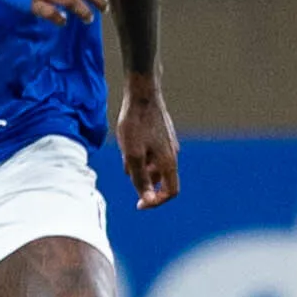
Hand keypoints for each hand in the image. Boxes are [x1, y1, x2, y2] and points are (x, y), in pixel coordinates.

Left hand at [116, 75, 179, 207]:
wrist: (142, 92)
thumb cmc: (136, 124)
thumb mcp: (133, 156)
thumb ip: (140, 180)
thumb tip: (148, 201)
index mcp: (169, 162)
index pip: (171, 192)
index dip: (156, 202)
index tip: (139, 204)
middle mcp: (172, 154)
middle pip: (160, 179)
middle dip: (143, 180)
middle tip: (126, 170)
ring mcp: (168, 142)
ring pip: (154, 164)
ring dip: (140, 166)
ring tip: (124, 153)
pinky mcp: (162, 133)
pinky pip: (152, 151)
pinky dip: (140, 154)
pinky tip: (127, 144)